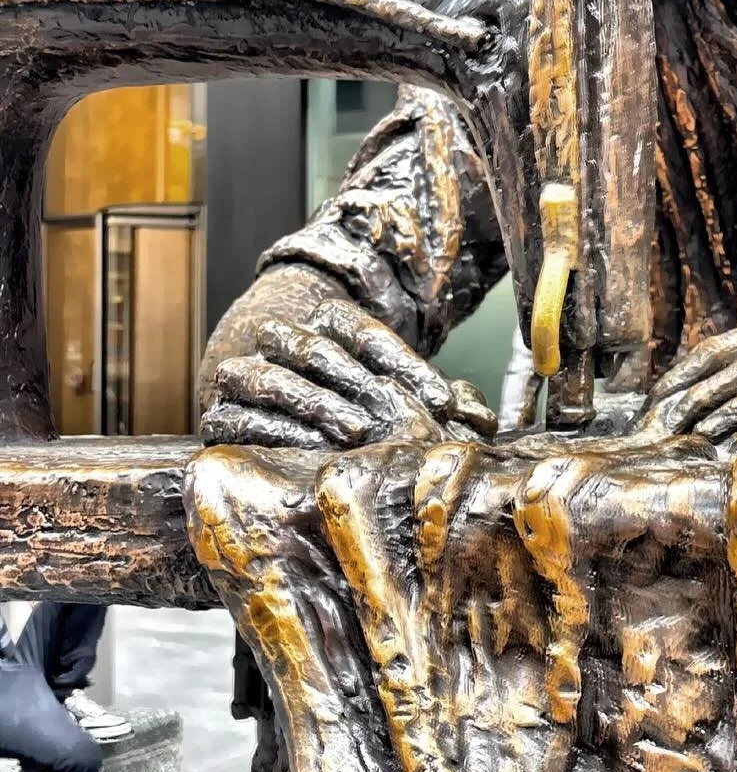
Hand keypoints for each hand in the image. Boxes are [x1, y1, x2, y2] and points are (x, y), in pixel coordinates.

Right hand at [201, 299, 495, 448]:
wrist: (266, 417)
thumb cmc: (350, 405)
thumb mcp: (398, 395)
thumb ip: (437, 401)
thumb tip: (483, 418)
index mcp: (323, 320)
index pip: (362, 330)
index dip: (406, 365)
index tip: (443, 403)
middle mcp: (278, 337)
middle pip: (314, 347)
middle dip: (358, 382)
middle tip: (394, 416)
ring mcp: (243, 375)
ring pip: (271, 378)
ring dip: (314, 405)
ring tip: (356, 431)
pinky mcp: (219, 416)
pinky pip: (236, 418)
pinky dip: (271, 433)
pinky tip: (307, 451)